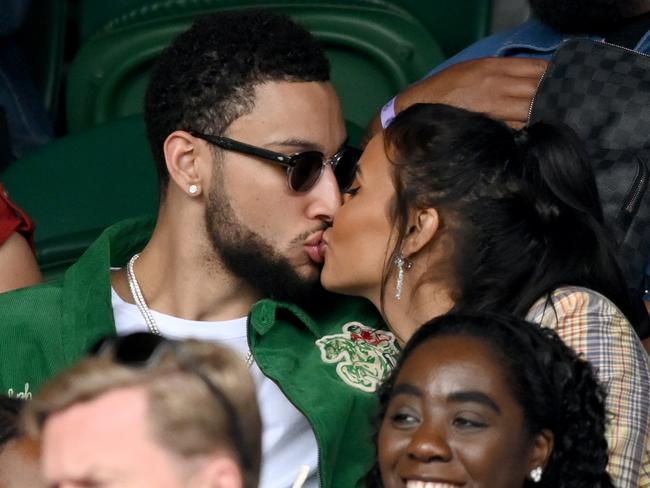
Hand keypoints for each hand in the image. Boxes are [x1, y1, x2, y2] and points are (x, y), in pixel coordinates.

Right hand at [397, 57, 547, 127]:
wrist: (416, 109)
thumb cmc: (443, 92)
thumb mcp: (472, 71)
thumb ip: (500, 73)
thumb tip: (529, 82)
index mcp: (495, 68)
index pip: (538, 69)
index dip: (553, 77)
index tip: (559, 84)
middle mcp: (498, 86)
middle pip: (540, 89)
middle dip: (552, 97)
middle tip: (559, 104)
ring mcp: (495, 108)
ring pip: (533, 110)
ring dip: (543, 115)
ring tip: (549, 120)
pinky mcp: (490, 127)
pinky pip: (518, 128)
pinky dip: (528, 129)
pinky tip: (532, 132)